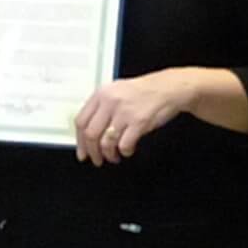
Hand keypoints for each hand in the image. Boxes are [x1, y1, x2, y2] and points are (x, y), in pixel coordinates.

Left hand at [73, 71, 193, 165]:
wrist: (167, 88)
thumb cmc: (144, 91)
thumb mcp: (116, 91)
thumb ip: (101, 108)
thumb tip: (87, 131)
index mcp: (101, 94)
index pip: (81, 121)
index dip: (79, 141)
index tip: (82, 151)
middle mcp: (110, 102)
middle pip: (91, 134)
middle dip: (92, 152)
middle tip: (96, 159)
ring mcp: (124, 112)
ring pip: (106, 142)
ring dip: (108, 155)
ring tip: (113, 157)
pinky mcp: (139, 122)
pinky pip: (124, 145)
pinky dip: (124, 152)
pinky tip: (127, 151)